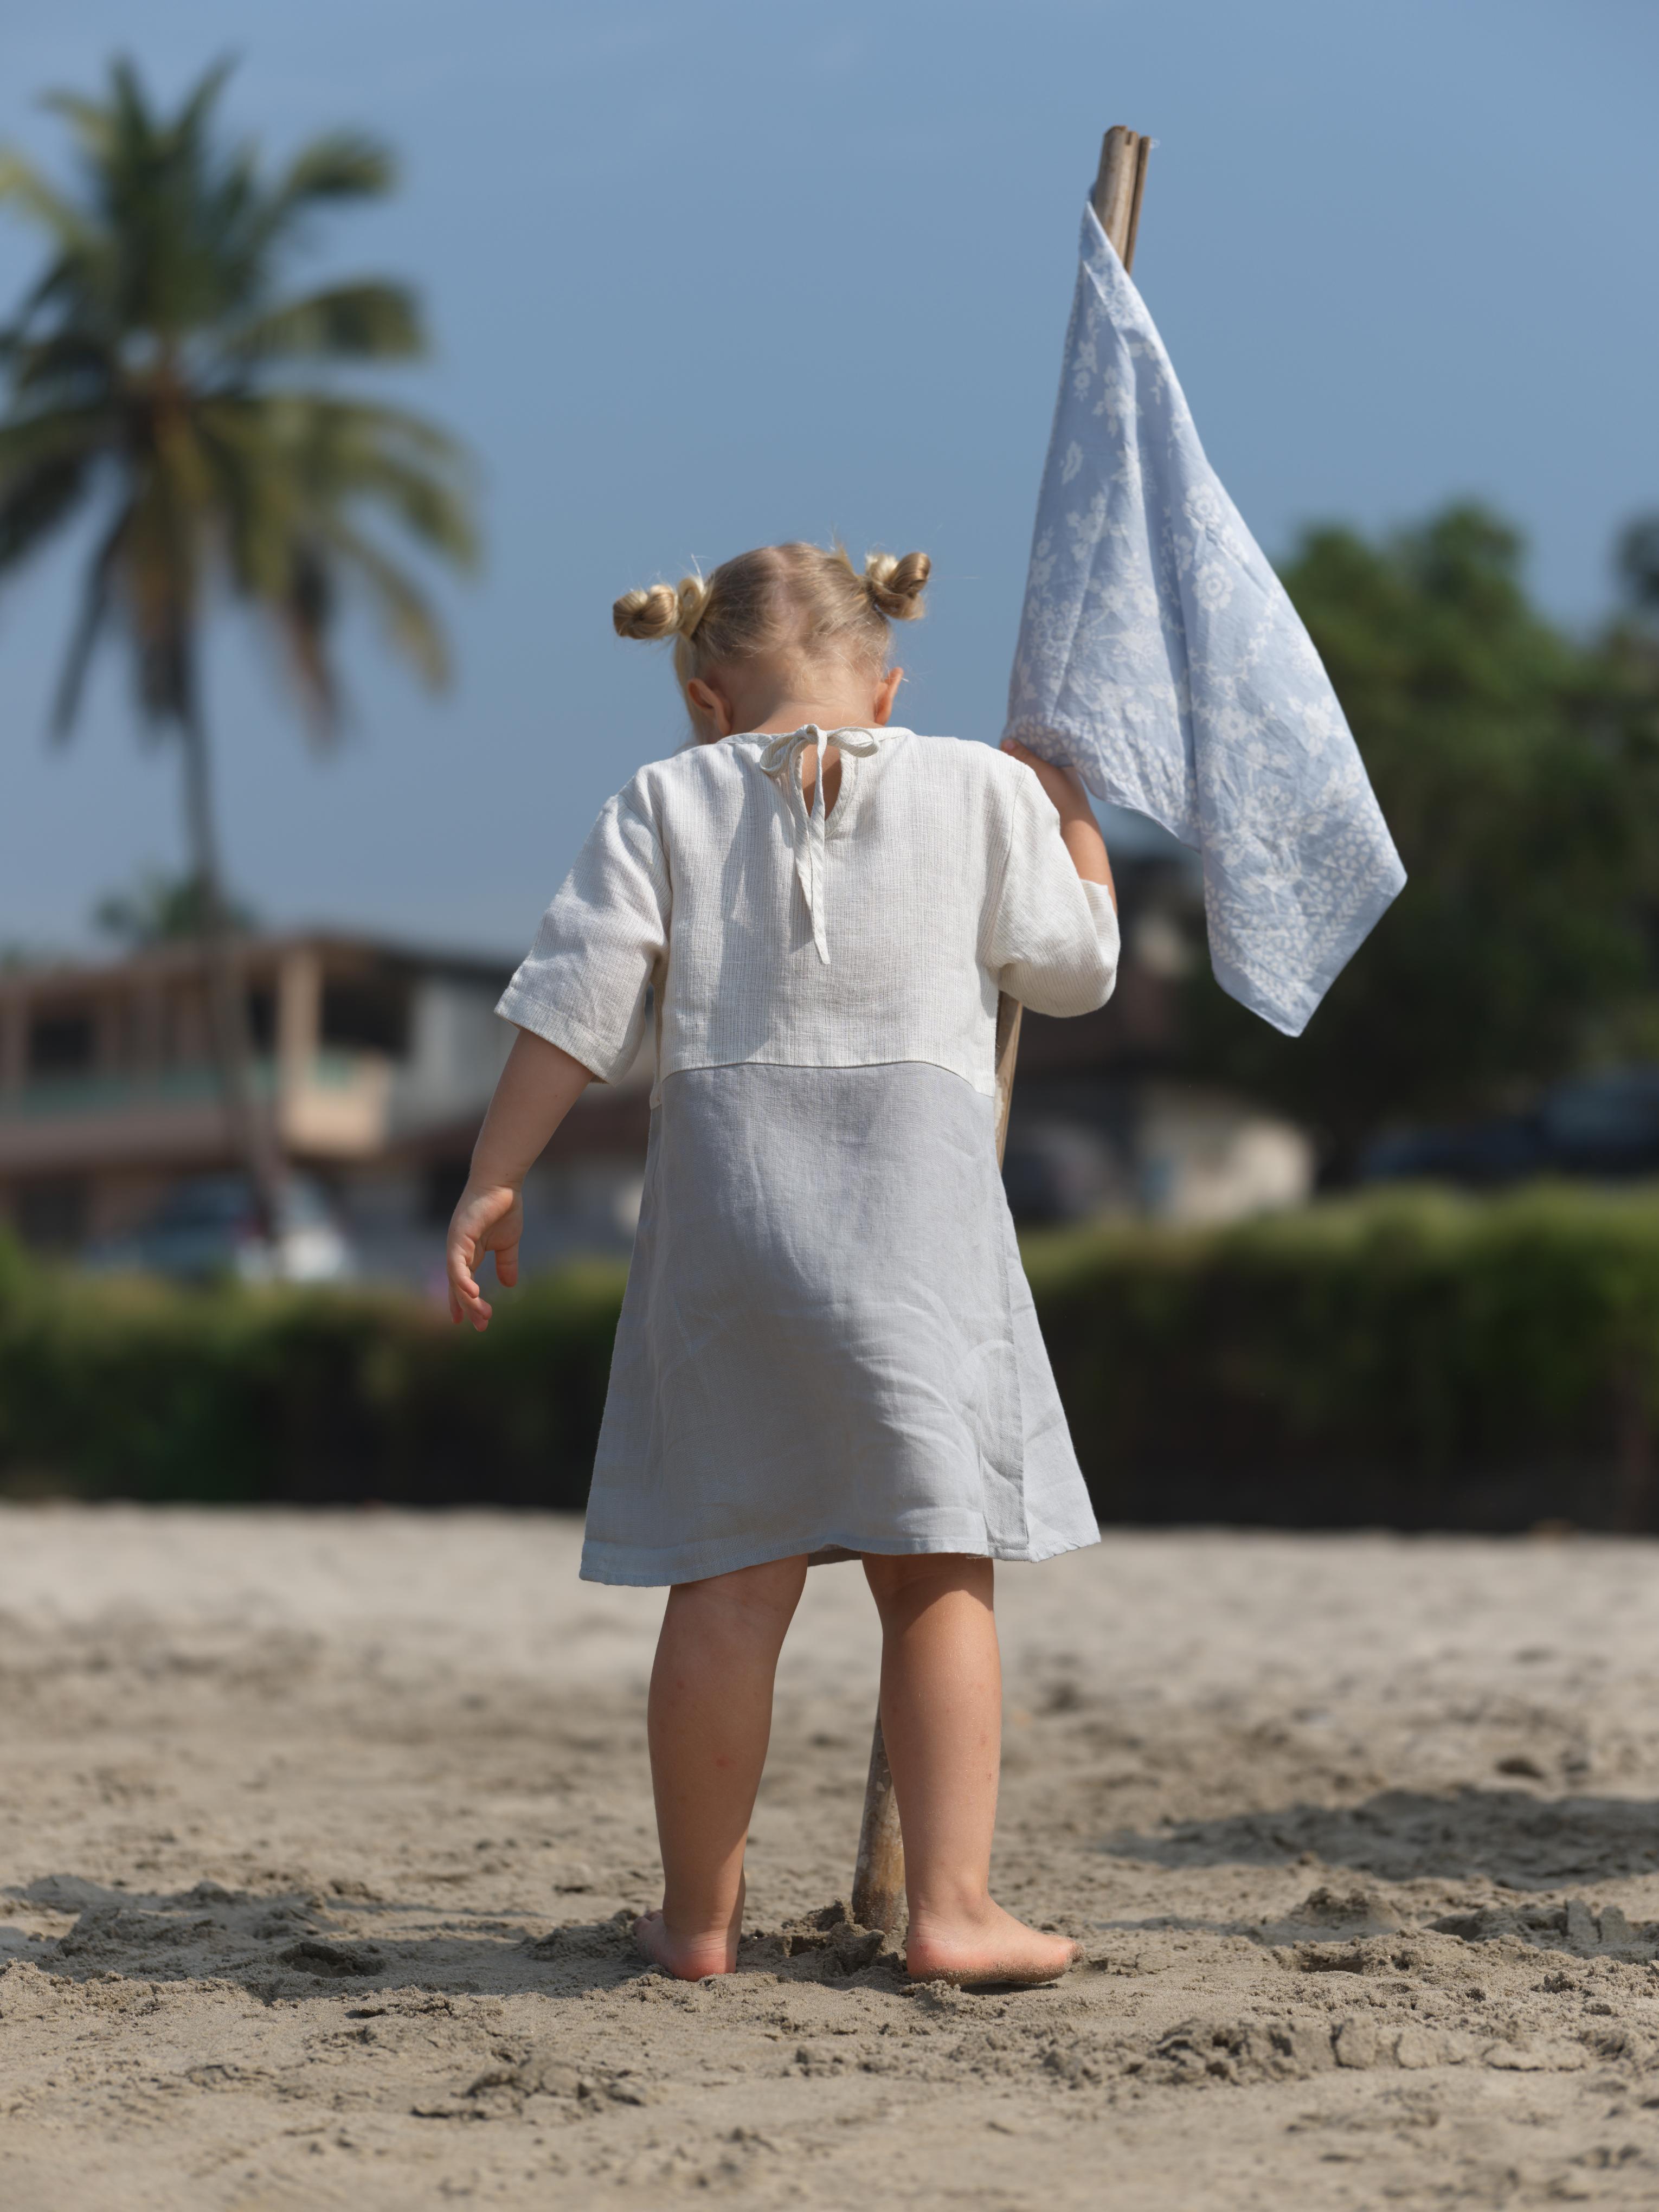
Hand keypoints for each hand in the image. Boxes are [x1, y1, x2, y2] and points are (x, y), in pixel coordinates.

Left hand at [446, 1181, 523, 1330]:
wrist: (502, 1183)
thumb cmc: (504, 1207)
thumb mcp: (508, 1243)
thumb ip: (506, 1263)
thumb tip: (510, 1285)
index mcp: (468, 1252)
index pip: (462, 1282)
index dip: (463, 1302)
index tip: (468, 1322)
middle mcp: (458, 1251)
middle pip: (458, 1285)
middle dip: (468, 1306)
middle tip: (482, 1325)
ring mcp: (455, 1244)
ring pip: (456, 1279)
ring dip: (468, 1298)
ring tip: (481, 1314)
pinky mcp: (458, 1237)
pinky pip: (456, 1264)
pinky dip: (462, 1280)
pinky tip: (472, 1293)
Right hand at [1000, 738, 1092, 823]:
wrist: (1071, 826)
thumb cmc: (1061, 794)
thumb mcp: (1041, 770)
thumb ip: (1024, 756)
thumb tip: (1005, 742)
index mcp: (1065, 759)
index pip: (1044, 744)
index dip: (1029, 740)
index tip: (1013, 739)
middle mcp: (1062, 770)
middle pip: (1038, 758)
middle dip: (1023, 755)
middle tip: (1005, 750)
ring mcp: (1056, 785)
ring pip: (1035, 772)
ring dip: (1022, 769)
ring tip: (1006, 763)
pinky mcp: (1049, 797)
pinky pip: (1033, 784)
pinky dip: (1024, 781)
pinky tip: (1014, 779)